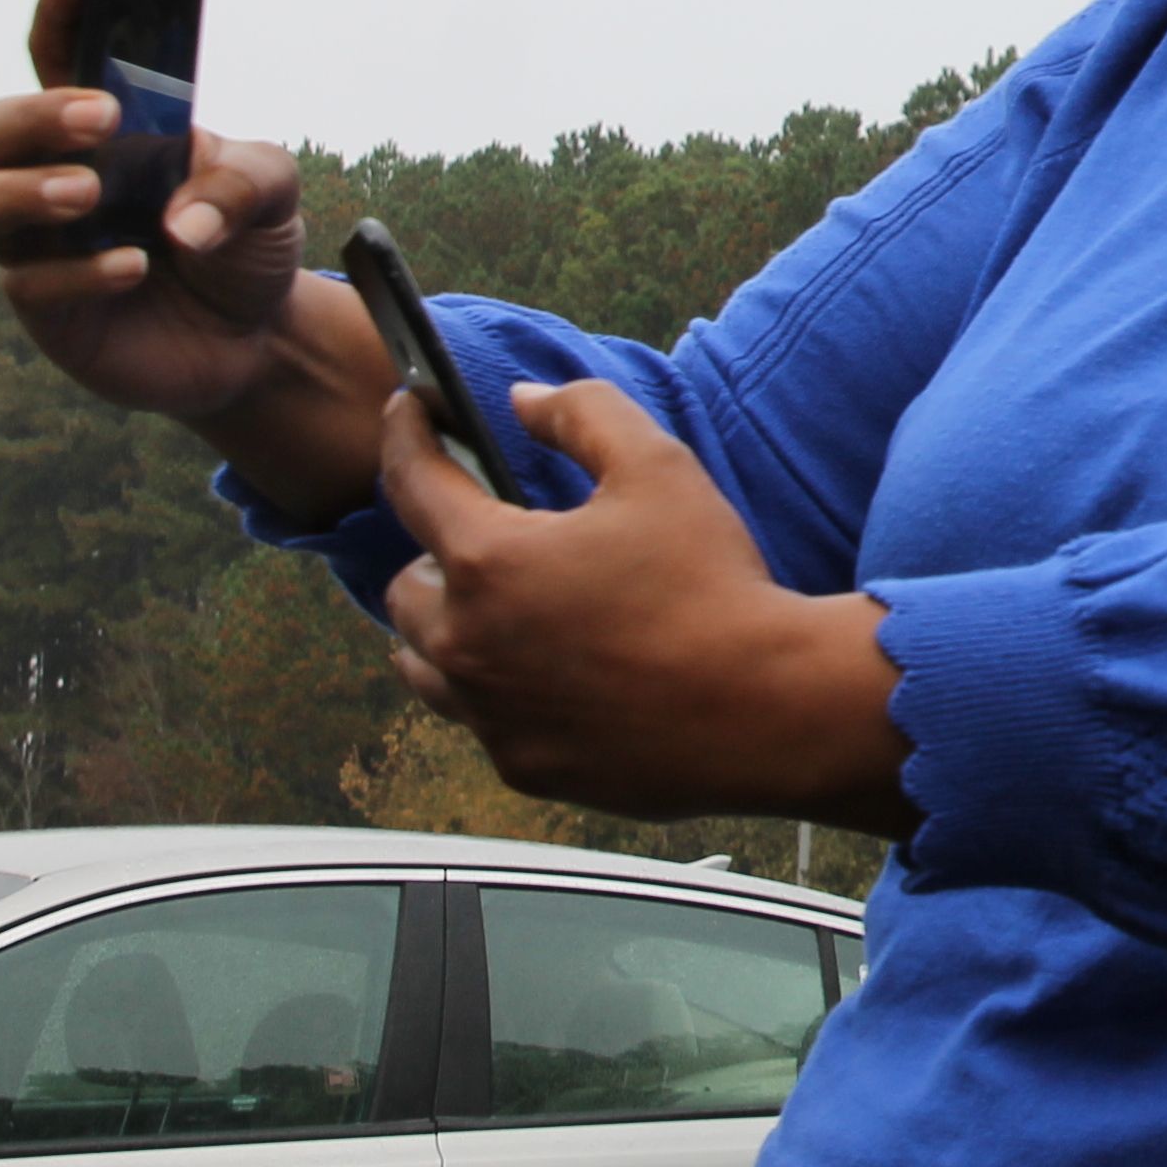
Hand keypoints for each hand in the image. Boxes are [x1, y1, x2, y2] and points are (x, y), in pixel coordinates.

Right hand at [0, 0, 308, 413]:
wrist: (257, 335)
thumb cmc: (245, 240)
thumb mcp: (273, 191)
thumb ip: (242, 182)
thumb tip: (183, 220)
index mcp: (107, 127)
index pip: (60, 57)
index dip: (58, 13)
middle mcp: (57, 174)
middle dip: (33, 117)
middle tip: (98, 119)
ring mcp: (41, 242)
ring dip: (24, 191)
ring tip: (90, 193)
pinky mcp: (48, 307)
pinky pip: (30, 284)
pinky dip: (79, 273)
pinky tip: (134, 266)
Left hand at [381, 377, 915, 833]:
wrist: (762, 707)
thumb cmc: (710, 586)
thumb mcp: (658, 469)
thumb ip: (584, 414)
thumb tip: (524, 401)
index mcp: (488, 562)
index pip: (411, 482)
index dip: (405, 435)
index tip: (407, 412)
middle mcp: (464, 643)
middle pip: (405, 588)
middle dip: (435, 555)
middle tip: (492, 541)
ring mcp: (489, 714)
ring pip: (423, 664)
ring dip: (447, 630)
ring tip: (504, 614)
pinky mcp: (520, 765)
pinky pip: (479, 720)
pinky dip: (497, 691)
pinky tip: (553, 674)